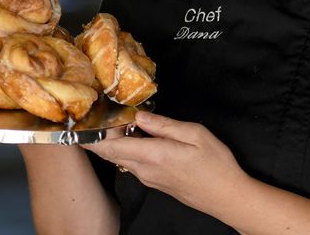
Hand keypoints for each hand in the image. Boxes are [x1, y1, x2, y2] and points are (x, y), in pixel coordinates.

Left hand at [84, 110, 249, 212]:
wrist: (227, 197)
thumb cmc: (216, 164)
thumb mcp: (195, 135)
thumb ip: (165, 125)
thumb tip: (139, 117)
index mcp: (153, 155)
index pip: (111, 147)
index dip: (93, 136)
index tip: (82, 122)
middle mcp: (145, 170)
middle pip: (112, 153)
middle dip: (104, 134)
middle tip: (105, 111)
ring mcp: (149, 179)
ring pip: (122, 158)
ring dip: (117, 141)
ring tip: (122, 118)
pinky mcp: (156, 183)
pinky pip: (134, 164)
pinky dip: (129, 149)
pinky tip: (140, 135)